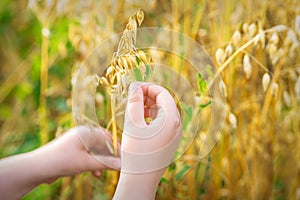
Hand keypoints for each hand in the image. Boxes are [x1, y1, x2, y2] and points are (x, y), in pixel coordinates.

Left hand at [34, 126, 120, 180]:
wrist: (37, 168)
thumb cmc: (61, 161)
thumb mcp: (86, 163)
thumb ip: (105, 163)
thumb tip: (121, 164)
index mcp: (85, 132)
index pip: (107, 137)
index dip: (117, 147)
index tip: (124, 157)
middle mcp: (82, 135)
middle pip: (102, 144)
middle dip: (109, 155)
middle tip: (117, 165)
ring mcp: (76, 143)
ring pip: (95, 151)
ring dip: (101, 161)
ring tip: (106, 170)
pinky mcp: (72, 151)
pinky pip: (87, 155)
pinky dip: (93, 163)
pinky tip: (95, 173)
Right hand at [113, 82, 181, 199]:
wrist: (141, 180)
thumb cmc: (136, 152)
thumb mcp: (132, 123)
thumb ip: (134, 101)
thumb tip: (135, 85)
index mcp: (171, 119)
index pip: (162, 93)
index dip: (147, 87)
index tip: (133, 89)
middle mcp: (177, 125)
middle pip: (164, 102)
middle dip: (147, 97)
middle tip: (132, 97)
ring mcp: (175, 134)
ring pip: (163, 113)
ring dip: (149, 107)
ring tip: (134, 109)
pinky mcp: (170, 141)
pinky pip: (163, 123)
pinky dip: (152, 118)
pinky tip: (139, 121)